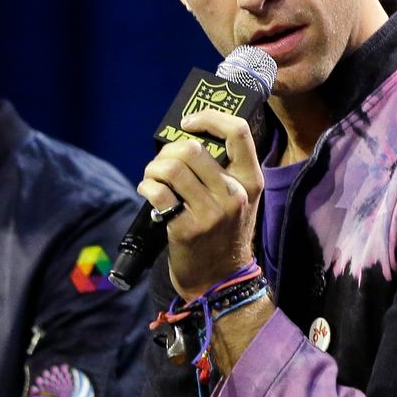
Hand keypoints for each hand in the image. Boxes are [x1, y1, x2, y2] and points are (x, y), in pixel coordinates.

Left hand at [138, 109, 260, 297]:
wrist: (220, 280)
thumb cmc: (225, 234)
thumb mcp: (238, 201)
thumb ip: (223, 172)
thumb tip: (186, 140)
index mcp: (250, 180)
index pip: (238, 132)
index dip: (209, 117)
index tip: (187, 122)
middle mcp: (233, 193)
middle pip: (192, 148)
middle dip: (167, 151)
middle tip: (162, 163)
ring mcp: (211, 212)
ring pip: (172, 168)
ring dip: (153, 168)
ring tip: (152, 178)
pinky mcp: (188, 228)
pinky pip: (158, 193)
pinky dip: (146, 187)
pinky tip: (147, 192)